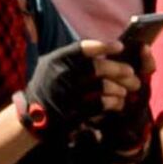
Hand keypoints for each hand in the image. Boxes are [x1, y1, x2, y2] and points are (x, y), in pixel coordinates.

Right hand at [23, 40, 150, 163]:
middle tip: (131, 73)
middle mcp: (60, 76)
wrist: (31, 117)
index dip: (104, 46)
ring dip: (119, 87)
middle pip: (97, 68)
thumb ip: (72, 59)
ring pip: (102, 87)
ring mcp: (67, 96)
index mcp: (56, 61)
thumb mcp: (52, 67)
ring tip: (126, 90)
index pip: (83, 48)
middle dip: (119, 69)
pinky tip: (119, 103)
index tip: (120, 47)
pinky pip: (100, 105)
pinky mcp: (73, 114)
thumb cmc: (47, 87)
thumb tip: (104, 51)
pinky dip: (113, 103)